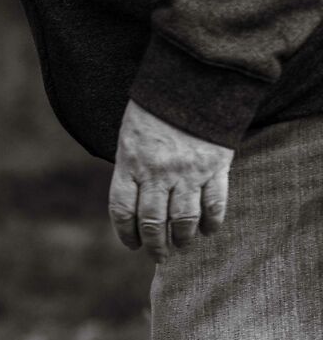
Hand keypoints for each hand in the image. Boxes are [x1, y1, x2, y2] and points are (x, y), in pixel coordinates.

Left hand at [109, 100, 232, 260]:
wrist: (192, 83)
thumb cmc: (155, 112)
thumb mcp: (129, 139)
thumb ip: (131, 170)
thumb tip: (134, 206)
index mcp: (129, 165)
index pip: (123, 212)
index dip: (127, 234)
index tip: (133, 245)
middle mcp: (157, 173)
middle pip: (153, 222)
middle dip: (155, 245)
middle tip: (159, 256)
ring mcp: (187, 171)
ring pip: (183, 218)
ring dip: (183, 238)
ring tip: (183, 246)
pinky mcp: (215, 166)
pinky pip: (215, 203)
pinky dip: (213, 221)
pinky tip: (210, 231)